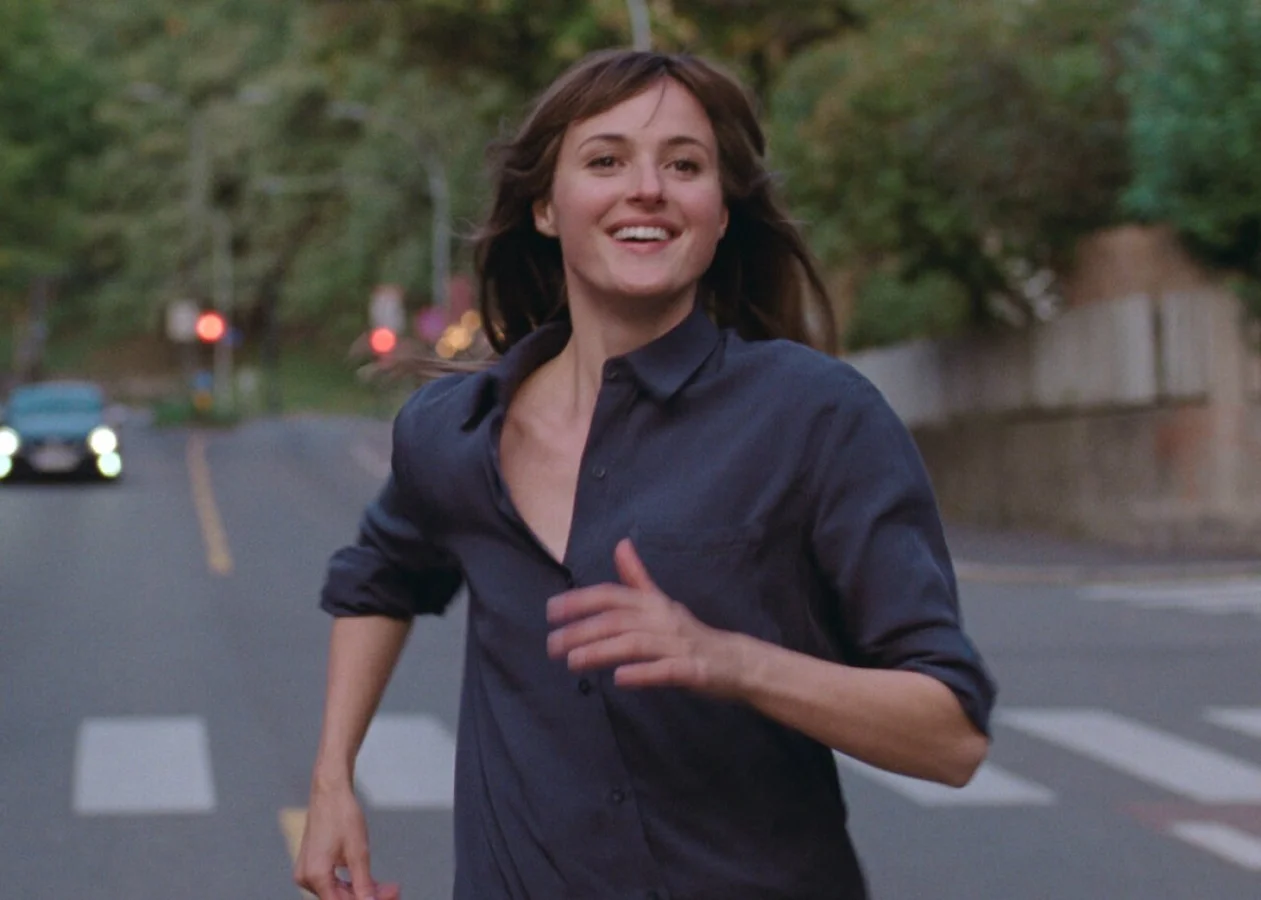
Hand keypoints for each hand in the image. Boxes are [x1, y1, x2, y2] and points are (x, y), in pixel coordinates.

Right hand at [294, 780, 400, 899]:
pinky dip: (352, 883)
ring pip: (337, 892)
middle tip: (394, 891)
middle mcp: (306, 878)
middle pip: (339, 899)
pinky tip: (372, 882)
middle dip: (367, 897)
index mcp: (315, 876)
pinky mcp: (312, 866)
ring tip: (388, 888)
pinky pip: (333, 883)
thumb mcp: (358, 851)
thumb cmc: (342, 815)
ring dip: (361, 891)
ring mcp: (307, 872)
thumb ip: (363, 883)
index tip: (390, 897)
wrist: (330, 791)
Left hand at [546, 538, 746, 697]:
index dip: (580, 601)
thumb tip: (620, 544)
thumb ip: (637, 579)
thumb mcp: (662, 603)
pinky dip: (643, 673)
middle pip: (617, 620)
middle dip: (581, 631)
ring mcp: (678, 645)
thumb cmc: (691, 634)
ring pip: (635, 644)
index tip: (551, 611)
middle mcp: (663, 620)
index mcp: (653, 604)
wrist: (736, 661)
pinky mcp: (693, 670)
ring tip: (573, 662)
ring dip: (602, 651)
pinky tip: (620, 679)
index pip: (612, 596)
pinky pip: (666, 670)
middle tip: (551, 645)